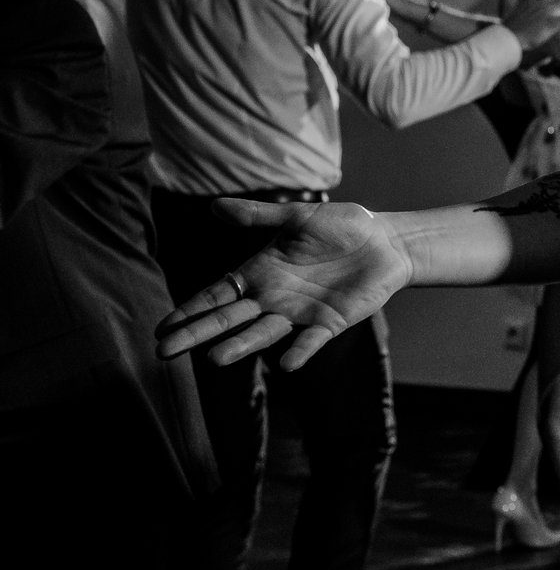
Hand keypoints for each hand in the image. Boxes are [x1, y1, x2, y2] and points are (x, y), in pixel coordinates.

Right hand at [156, 201, 413, 371]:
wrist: (386, 242)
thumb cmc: (342, 227)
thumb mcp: (297, 217)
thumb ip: (257, 215)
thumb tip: (214, 205)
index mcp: (259, 272)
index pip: (216, 295)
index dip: (189, 310)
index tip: (161, 328)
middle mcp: (273, 298)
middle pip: (228, 319)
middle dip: (197, 334)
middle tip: (164, 352)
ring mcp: (299, 313)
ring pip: (262, 333)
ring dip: (241, 346)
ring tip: (214, 359)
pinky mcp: (329, 322)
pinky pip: (311, 341)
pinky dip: (299, 352)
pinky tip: (285, 363)